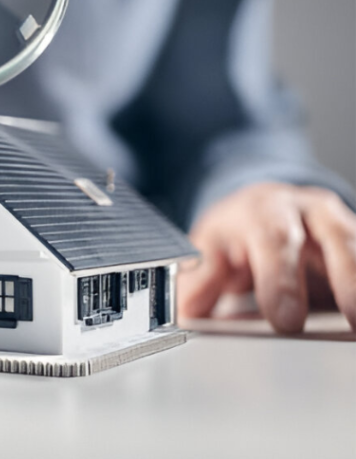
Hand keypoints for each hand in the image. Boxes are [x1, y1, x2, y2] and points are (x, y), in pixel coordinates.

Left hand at [178, 182, 355, 332]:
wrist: (267, 207)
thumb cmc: (240, 231)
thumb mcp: (213, 244)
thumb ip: (204, 274)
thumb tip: (187, 306)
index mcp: (266, 210)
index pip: (275, 239)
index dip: (281, 279)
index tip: (285, 320)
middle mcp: (311, 212)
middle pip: (335, 238)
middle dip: (346, 279)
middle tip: (353, 320)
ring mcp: (343, 226)